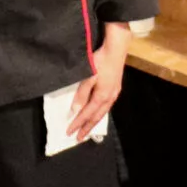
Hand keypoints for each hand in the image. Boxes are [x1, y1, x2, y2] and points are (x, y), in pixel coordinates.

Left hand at [67, 22, 131, 142]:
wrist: (116, 49)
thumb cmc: (101, 61)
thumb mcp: (88, 77)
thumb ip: (82, 93)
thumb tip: (76, 109)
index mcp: (102, 96)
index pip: (86, 114)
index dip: (78, 124)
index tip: (69, 132)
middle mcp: (109, 98)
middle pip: (96, 117)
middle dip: (87, 128)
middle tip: (79, 137)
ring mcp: (114, 93)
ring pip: (102, 112)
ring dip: (94, 121)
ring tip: (88, 128)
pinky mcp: (115, 88)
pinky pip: (106, 106)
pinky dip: (100, 113)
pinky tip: (97, 112)